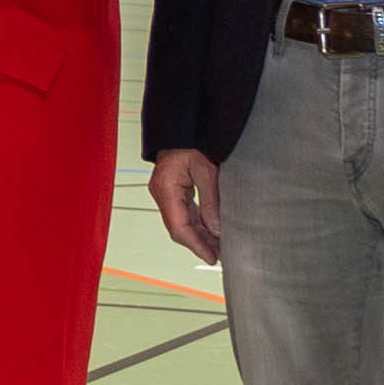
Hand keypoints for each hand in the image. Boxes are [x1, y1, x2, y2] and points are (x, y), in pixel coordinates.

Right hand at [147, 146, 224, 265]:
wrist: (181, 126)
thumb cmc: (191, 141)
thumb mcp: (206, 170)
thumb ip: (210, 201)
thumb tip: (217, 229)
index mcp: (165, 189)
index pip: (179, 227)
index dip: (196, 245)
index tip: (212, 257)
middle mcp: (163, 194)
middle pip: (180, 228)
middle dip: (200, 244)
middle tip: (221, 257)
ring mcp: (167, 193)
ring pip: (183, 223)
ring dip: (201, 235)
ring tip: (220, 248)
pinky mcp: (174, 191)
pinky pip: (186, 213)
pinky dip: (200, 224)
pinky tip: (213, 231)